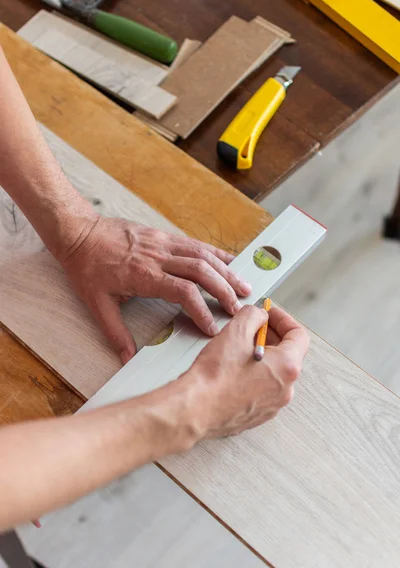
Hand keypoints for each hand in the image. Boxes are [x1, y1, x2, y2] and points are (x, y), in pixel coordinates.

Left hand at [59, 216, 251, 362]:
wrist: (79, 233)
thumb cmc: (87, 268)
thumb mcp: (96, 303)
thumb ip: (115, 332)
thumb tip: (126, 358)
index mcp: (144, 275)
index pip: (183, 291)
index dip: (202, 310)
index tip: (212, 328)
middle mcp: (158, 257)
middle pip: (201, 271)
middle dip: (224, 290)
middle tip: (240, 308)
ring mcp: (163, 243)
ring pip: (203, 255)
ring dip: (226, 271)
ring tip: (244, 286)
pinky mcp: (164, 235)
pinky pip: (195, 243)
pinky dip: (215, 253)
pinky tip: (230, 260)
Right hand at [183, 305, 308, 438]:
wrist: (195, 410)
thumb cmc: (215, 377)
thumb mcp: (236, 330)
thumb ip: (253, 315)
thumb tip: (258, 316)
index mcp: (287, 367)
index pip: (298, 335)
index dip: (282, 319)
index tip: (269, 314)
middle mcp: (285, 389)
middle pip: (287, 354)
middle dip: (270, 337)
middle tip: (251, 329)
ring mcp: (272, 405)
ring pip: (273, 373)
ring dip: (260, 357)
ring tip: (237, 349)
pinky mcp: (256, 415)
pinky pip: (261, 389)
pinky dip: (252, 376)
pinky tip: (232, 370)